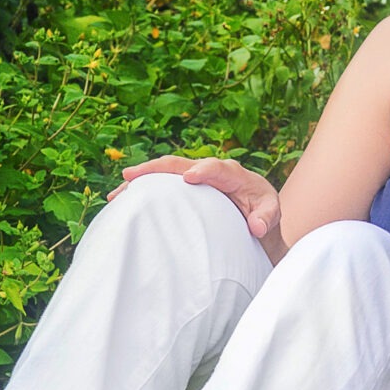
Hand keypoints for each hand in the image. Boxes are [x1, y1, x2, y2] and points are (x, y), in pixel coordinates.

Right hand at [110, 154, 281, 242]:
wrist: (256, 213)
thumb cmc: (263, 212)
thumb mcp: (271, 214)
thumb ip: (267, 218)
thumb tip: (256, 226)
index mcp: (234, 174)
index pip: (217, 167)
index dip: (203, 170)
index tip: (188, 178)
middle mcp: (210, 170)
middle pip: (180, 163)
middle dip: (156, 168)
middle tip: (132, 175)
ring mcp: (194, 176)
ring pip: (164, 173)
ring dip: (141, 179)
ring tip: (118, 190)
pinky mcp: (183, 188)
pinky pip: (161, 185)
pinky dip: (142, 190)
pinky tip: (122, 199)